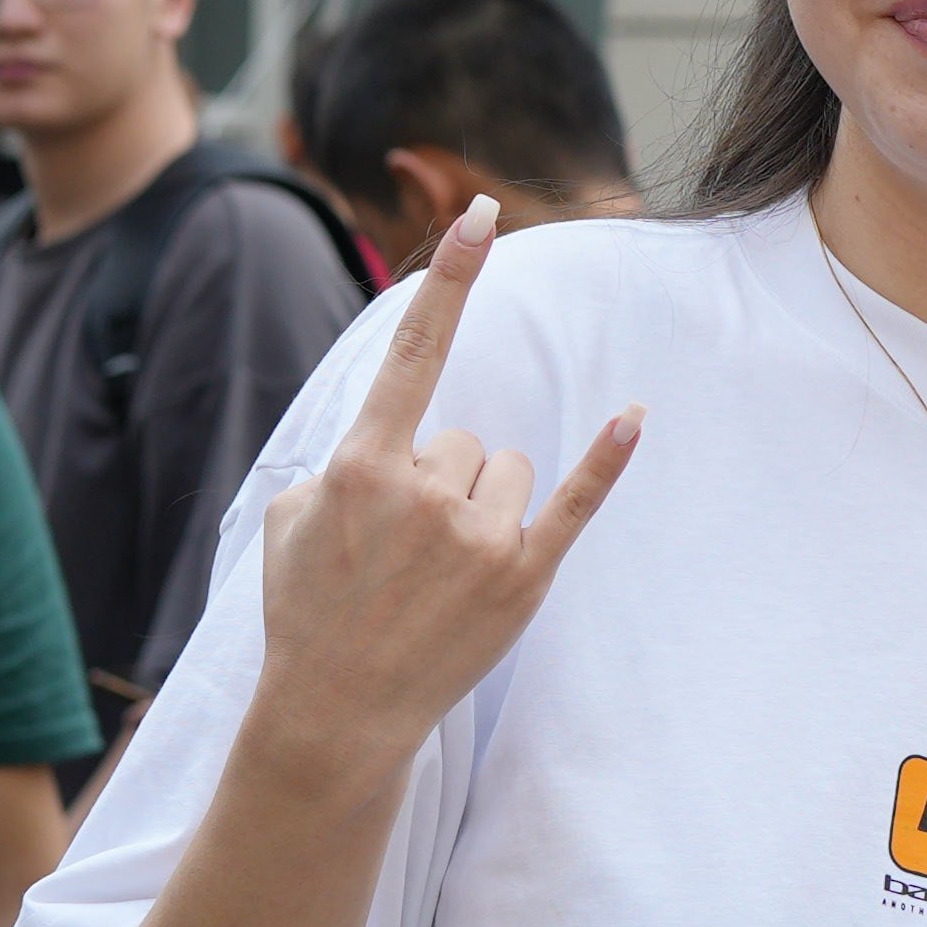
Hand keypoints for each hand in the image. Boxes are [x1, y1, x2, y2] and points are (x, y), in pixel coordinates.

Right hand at [244, 203, 637, 761]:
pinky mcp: (524, 576)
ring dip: (481, 506)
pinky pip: (576, 501)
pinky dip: (608, 460)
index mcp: (360, 468)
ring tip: (437, 571)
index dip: (452, 281)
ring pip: (509, 469)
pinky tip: (635, 415)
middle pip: (466, 438)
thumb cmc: (309, 610)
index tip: (483, 214)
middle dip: (438, 481)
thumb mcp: (291, 521)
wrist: (333, 712)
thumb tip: (390, 432)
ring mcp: (478, 536)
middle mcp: (424, 492)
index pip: (414, 354)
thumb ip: (339, 460)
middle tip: (402, 552)